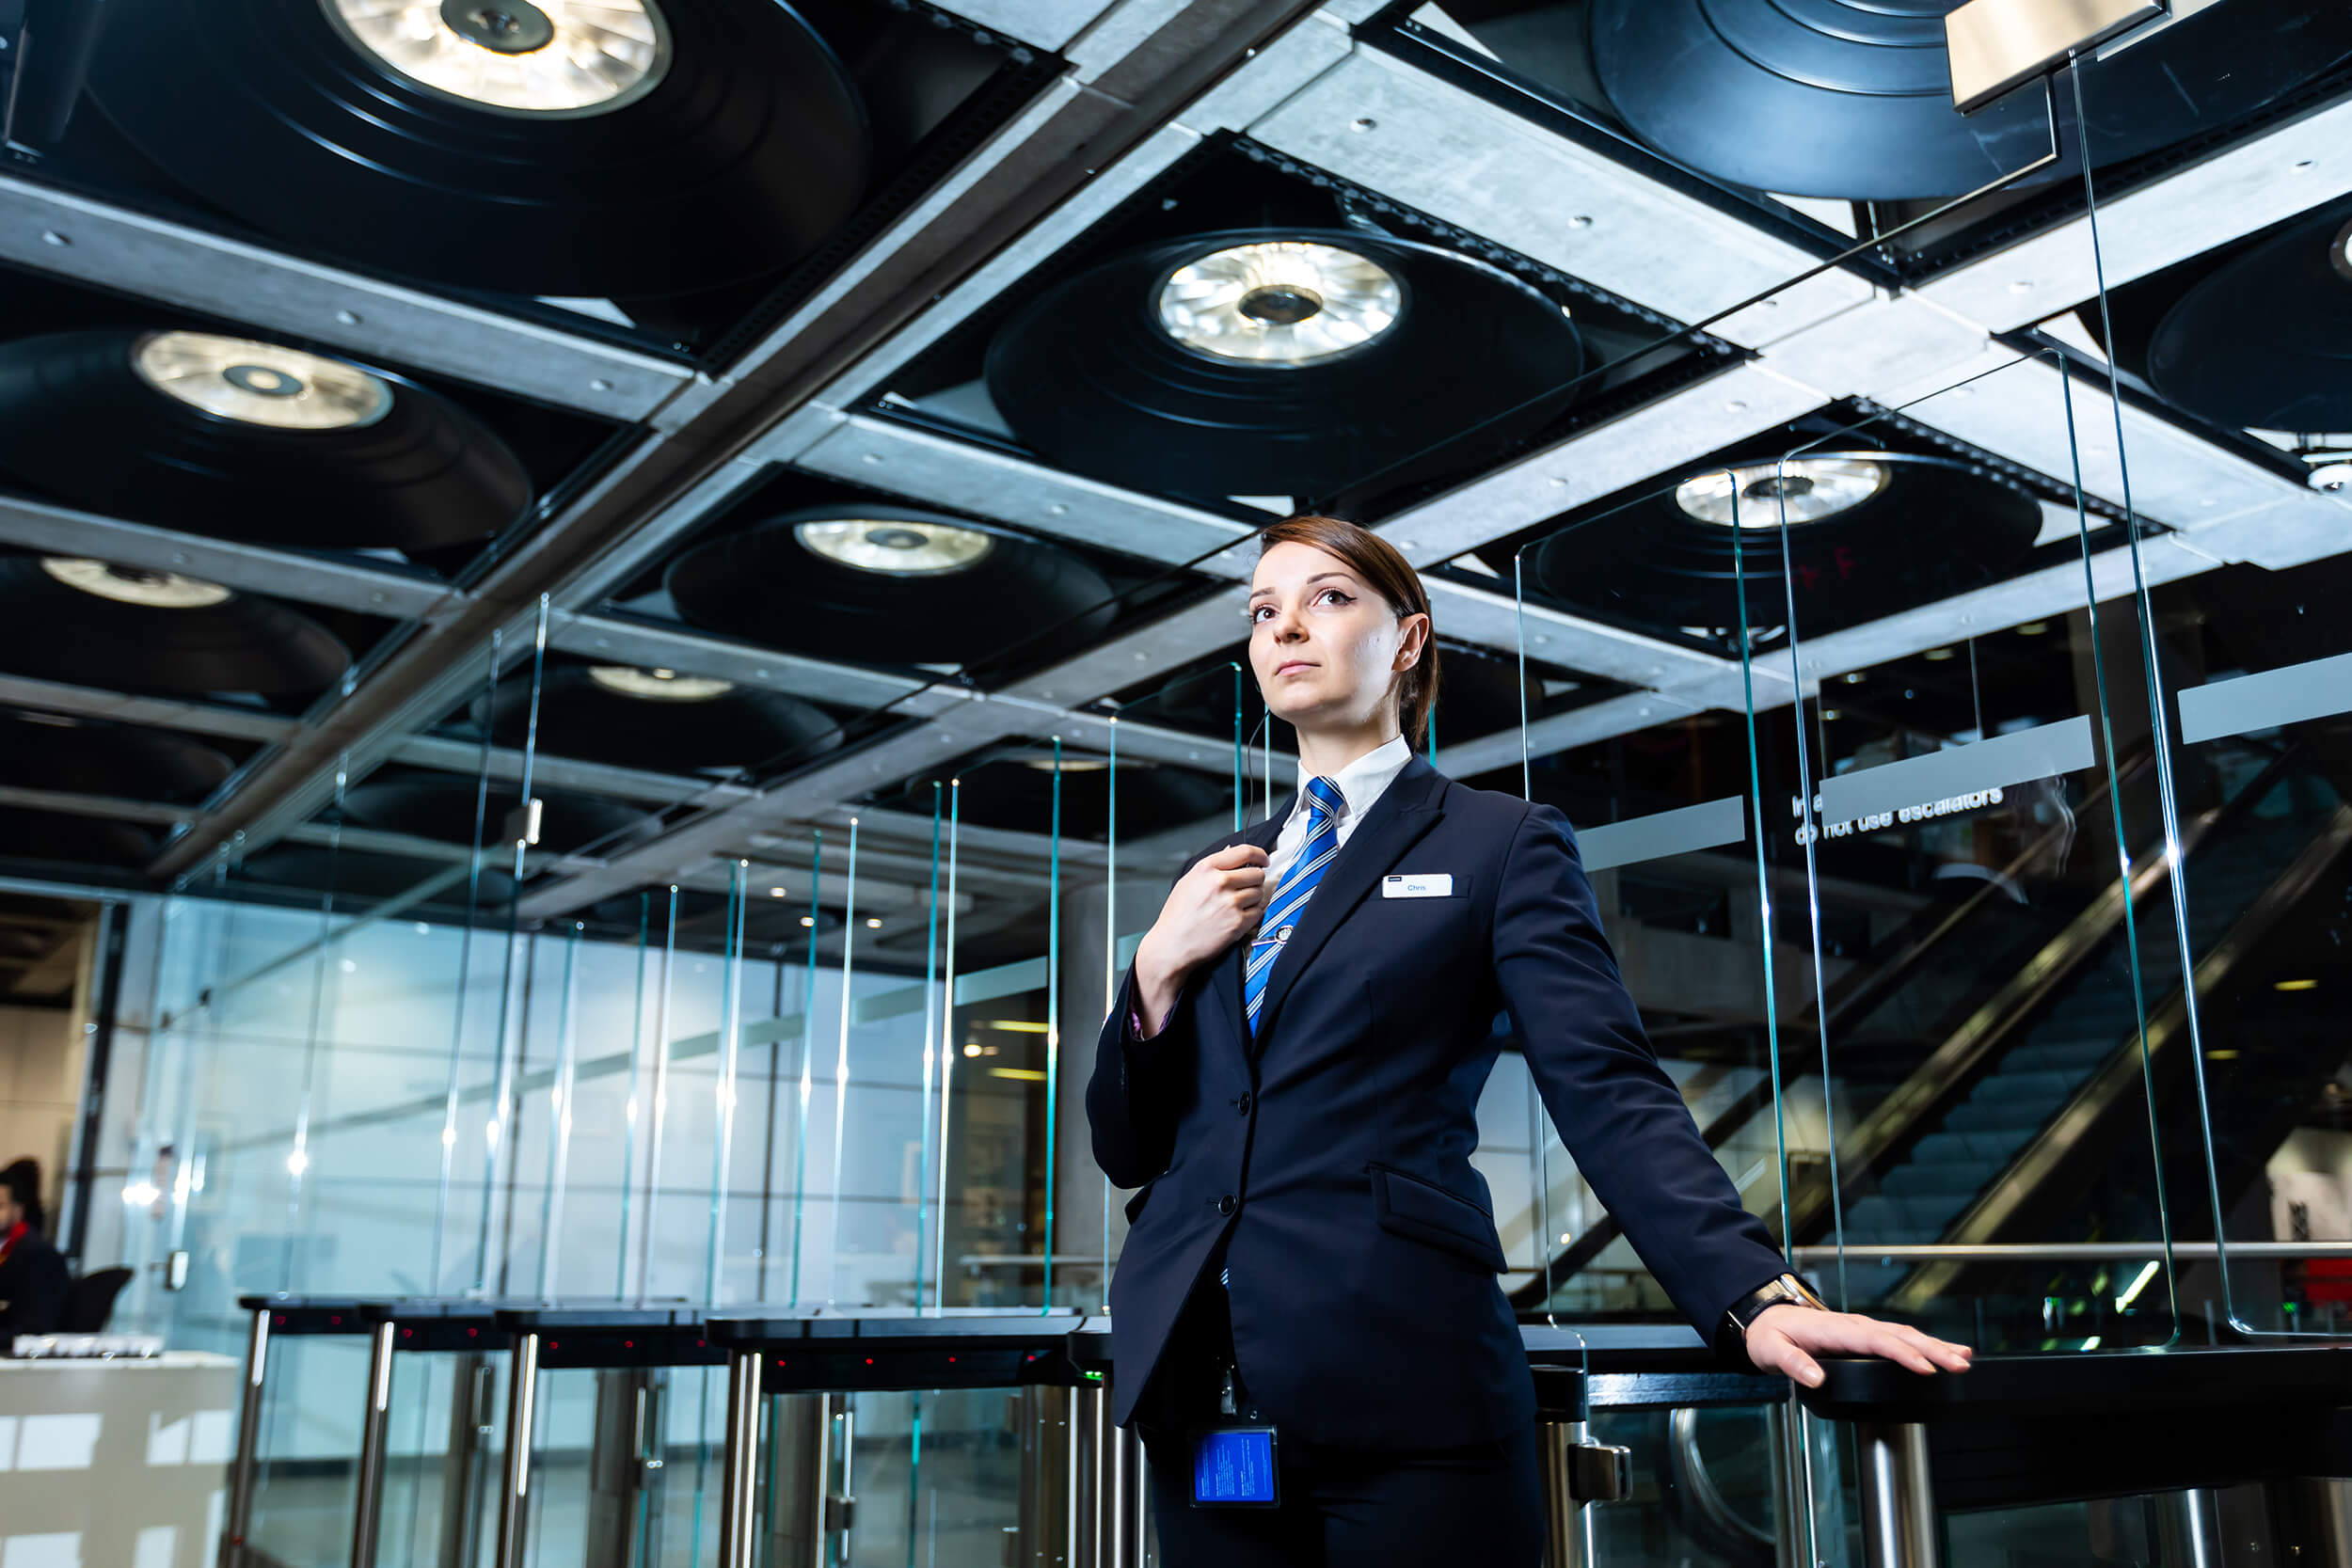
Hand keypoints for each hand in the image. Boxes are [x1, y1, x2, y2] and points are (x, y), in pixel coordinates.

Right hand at [1132, 844, 1270, 1026]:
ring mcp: (1231, 903)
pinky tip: (1238, 917)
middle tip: (1246, 887)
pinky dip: (1252, 914)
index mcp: (1207, 868)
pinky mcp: (1238, 922)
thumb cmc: (1177, 916)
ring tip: (1237, 905)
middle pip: (1257, 873)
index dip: (1259, 854)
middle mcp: (1220, 882)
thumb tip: (1231, 853)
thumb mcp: (1188, 882)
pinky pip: (1258, 912)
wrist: (1172, 945)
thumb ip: (1211, 867)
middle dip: (1255, 880)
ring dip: (1253, 898)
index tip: (1263, 860)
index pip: (1245, 851)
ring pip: (1259, 893)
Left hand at [1743, 1304, 1972, 1387]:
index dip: (1902, 1355)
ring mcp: (1862, 1329)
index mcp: (1835, 1329)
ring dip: (1935, 1346)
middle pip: (1900, 1335)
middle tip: (1961, 1365)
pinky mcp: (1867, 1335)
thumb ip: (1793, 1364)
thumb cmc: (1771, 1335)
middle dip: (1933, 1350)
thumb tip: (1816, 1378)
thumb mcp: (1773, 1351)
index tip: (1926, 1369)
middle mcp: (1854, 1326)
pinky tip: (1945, 1352)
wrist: (1766, 1319)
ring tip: (1964, 1358)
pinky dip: (1924, 1344)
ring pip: (1905, 1335)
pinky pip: (1900, 1338)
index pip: (1875, 1341)